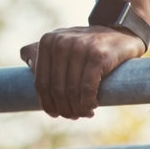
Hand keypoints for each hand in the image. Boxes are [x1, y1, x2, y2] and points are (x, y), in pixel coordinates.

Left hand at [20, 25, 145, 118]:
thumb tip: (27, 62)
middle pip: (56, 89)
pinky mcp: (98, 55)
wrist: (122, 32)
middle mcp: (60, 43)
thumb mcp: (62, 42)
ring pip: (71, 91)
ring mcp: (79, 48)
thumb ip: (42, 51)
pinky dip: (88, 102)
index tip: (55, 114)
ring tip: (85, 113)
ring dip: (78, 109)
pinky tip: (92, 107)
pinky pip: (87, 88)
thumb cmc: (88, 44)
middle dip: (64, 109)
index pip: (40, 82)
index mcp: (47, 41)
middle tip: (73, 116)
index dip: (47, 103)